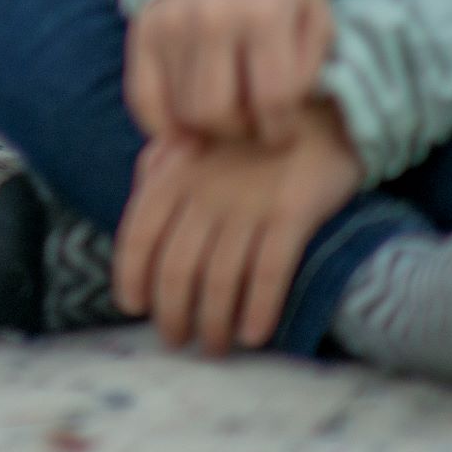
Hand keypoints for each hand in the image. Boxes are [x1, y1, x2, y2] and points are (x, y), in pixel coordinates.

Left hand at [115, 103, 364, 351]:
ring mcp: (248, 204)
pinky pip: (269, 274)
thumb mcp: (196, 134)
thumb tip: (138, 198)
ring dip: (213, 323)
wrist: (319, 104)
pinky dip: (258, 311)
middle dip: (171, 313)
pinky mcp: (291, 215)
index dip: (131, 275)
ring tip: (213, 347)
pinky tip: (254, 335)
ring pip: (219, 280)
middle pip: (176, 267)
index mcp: (173, 171)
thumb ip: (163, 164)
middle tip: (176, 340)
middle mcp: (205, 191)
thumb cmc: (250, 129)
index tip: (132, 306)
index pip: (139, 233)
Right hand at [126, 0, 331, 148]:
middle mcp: (211, 18)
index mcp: (264, 13)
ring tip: (227, 112)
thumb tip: (274, 128)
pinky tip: (189, 120)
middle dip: (241, 132)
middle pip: (218, 114)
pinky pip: (144, 99)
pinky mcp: (144, 30)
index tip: (284, 130)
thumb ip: (308, 75)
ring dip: (208, 129)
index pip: (272, 100)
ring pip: (182, 113)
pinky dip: (165, 124)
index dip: (282, 130)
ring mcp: (171, 24)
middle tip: (253, 123)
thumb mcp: (316, 23)